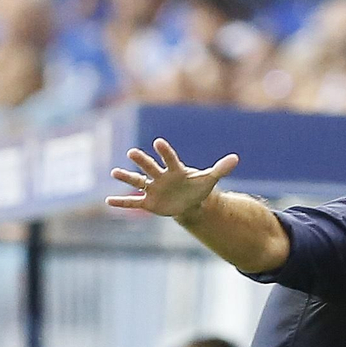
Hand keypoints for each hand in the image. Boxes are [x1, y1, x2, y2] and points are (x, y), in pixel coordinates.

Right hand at [106, 138, 238, 220]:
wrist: (190, 202)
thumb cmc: (197, 187)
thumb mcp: (209, 179)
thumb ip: (220, 169)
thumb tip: (236, 158)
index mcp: (175, 169)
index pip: (169, 158)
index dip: (164, 151)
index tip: (158, 143)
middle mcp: (160, 176)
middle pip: (150, 167)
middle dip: (142, 161)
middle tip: (132, 153)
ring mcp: (153, 188)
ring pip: (137, 182)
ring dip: (126, 177)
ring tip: (114, 173)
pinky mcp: (149, 202)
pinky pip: (133, 202)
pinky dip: (122, 203)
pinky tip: (109, 202)